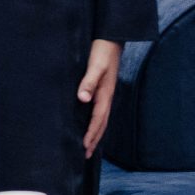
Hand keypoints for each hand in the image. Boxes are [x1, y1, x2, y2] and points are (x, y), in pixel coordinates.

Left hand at [79, 39, 121, 156]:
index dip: (91, 134)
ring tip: (88, 145)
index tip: (84, 147)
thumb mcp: (95, 66)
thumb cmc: (102, 52)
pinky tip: (89, 123)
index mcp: (105, 94)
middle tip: (86, 155)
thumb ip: (88, 82)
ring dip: (95, 132)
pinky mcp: (103, 88)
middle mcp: (107, 96)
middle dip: (94, 139)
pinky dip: (95, 121)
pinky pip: (99, 110)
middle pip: (101, 123)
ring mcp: (106, 93)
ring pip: (101, 118)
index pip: (97, 119)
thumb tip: (82, 99)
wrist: (111, 39)